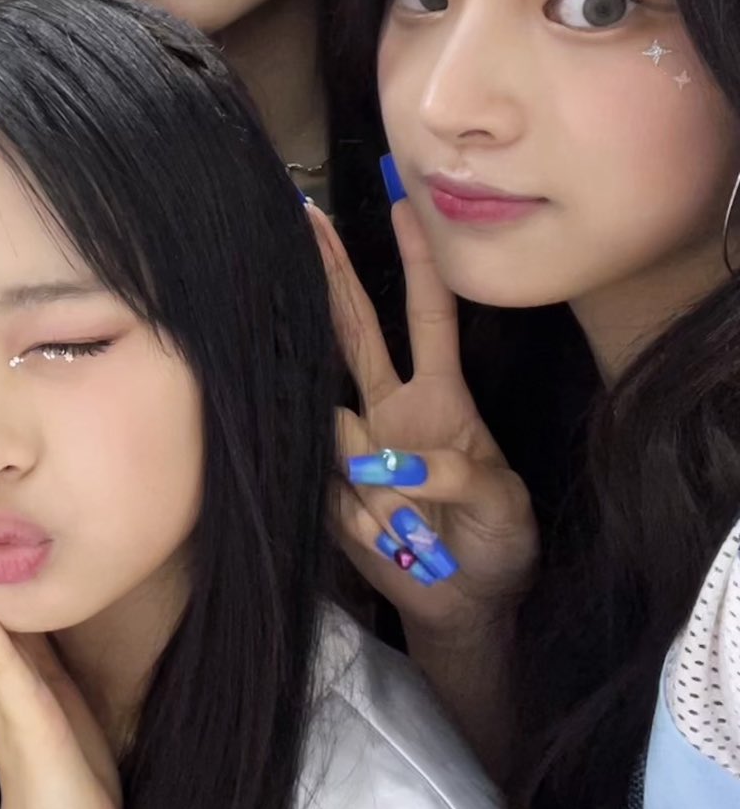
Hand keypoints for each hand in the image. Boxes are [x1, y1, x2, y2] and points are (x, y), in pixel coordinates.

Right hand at [308, 198, 537, 645]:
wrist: (463, 605)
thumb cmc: (498, 545)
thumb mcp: (505, 507)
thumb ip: (457, 477)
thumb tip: (390, 464)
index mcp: (439, 400)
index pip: (425, 317)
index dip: (417, 263)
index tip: (403, 203)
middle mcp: (388, 411)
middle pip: (352, 328)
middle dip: (330, 272)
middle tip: (303, 215)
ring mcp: (353, 448)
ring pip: (330, 422)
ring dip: (373, 486)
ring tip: (412, 534)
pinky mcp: (327, 491)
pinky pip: (326, 489)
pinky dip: (362, 522)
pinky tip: (391, 544)